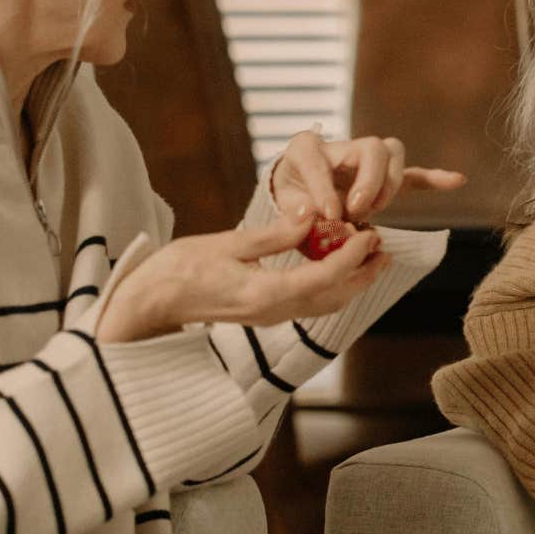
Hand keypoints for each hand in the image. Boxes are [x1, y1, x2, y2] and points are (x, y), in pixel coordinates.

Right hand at [97, 212, 387, 341]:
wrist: (150, 305)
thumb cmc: (178, 270)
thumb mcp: (226, 243)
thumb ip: (274, 235)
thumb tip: (312, 216)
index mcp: (264, 293)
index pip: (324, 277)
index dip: (352, 258)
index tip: (370, 236)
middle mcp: (273, 311)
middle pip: (333, 297)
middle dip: (364, 275)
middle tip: (384, 249)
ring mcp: (269, 317)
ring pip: (324, 304)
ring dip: (352, 283)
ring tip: (370, 259)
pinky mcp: (264, 314)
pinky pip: (309, 304)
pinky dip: (331, 286)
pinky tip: (335, 268)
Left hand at [270, 130, 465, 223]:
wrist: (295, 196)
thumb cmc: (289, 199)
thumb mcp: (281, 205)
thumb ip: (291, 212)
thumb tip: (311, 215)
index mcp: (306, 148)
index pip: (319, 161)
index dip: (324, 190)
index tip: (329, 216)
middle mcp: (340, 146)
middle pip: (371, 147)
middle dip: (369, 181)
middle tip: (357, 211)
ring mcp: (364, 159)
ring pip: (392, 153)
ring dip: (389, 184)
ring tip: (373, 211)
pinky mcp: (383, 176)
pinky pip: (412, 175)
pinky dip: (433, 178)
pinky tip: (457, 180)